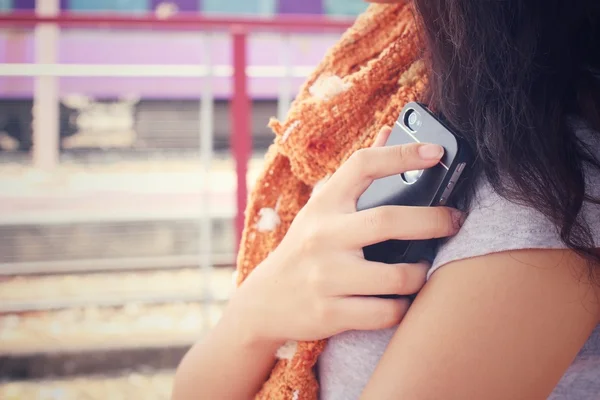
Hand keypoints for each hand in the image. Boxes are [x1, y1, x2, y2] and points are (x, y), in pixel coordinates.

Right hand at [227, 126, 463, 344]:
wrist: (264, 302)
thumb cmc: (303, 249)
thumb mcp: (321, 209)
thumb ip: (356, 175)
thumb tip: (390, 129)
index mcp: (323, 205)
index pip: (362, 165)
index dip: (401, 154)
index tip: (435, 151)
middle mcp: (322, 237)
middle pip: (388, 220)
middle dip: (433, 220)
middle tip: (454, 220)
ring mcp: (325, 277)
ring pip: (397, 277)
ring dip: (420, 273)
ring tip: (421, 268)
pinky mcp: (330, 314)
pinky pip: (387, 313)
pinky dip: (403, 307)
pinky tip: (400, 299)